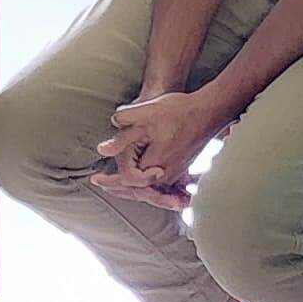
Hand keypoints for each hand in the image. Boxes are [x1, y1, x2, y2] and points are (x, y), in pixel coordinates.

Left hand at [97, 86, 228, 199]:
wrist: (207, 111)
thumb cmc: (179, 112)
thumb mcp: (144, 116)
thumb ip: (122, 134)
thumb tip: (103, 149)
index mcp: (154, 165)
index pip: (127, 181)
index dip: (109, 180)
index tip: (95, 178)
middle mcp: (165, 175)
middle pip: (137, 190)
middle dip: (118, 189)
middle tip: (101, 184)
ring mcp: (175, 173)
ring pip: (149, 189)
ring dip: (131, 188)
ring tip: (115, 186)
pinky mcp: (180, 167)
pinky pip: (159, 184)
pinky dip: (145, 184)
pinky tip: (139, 180)